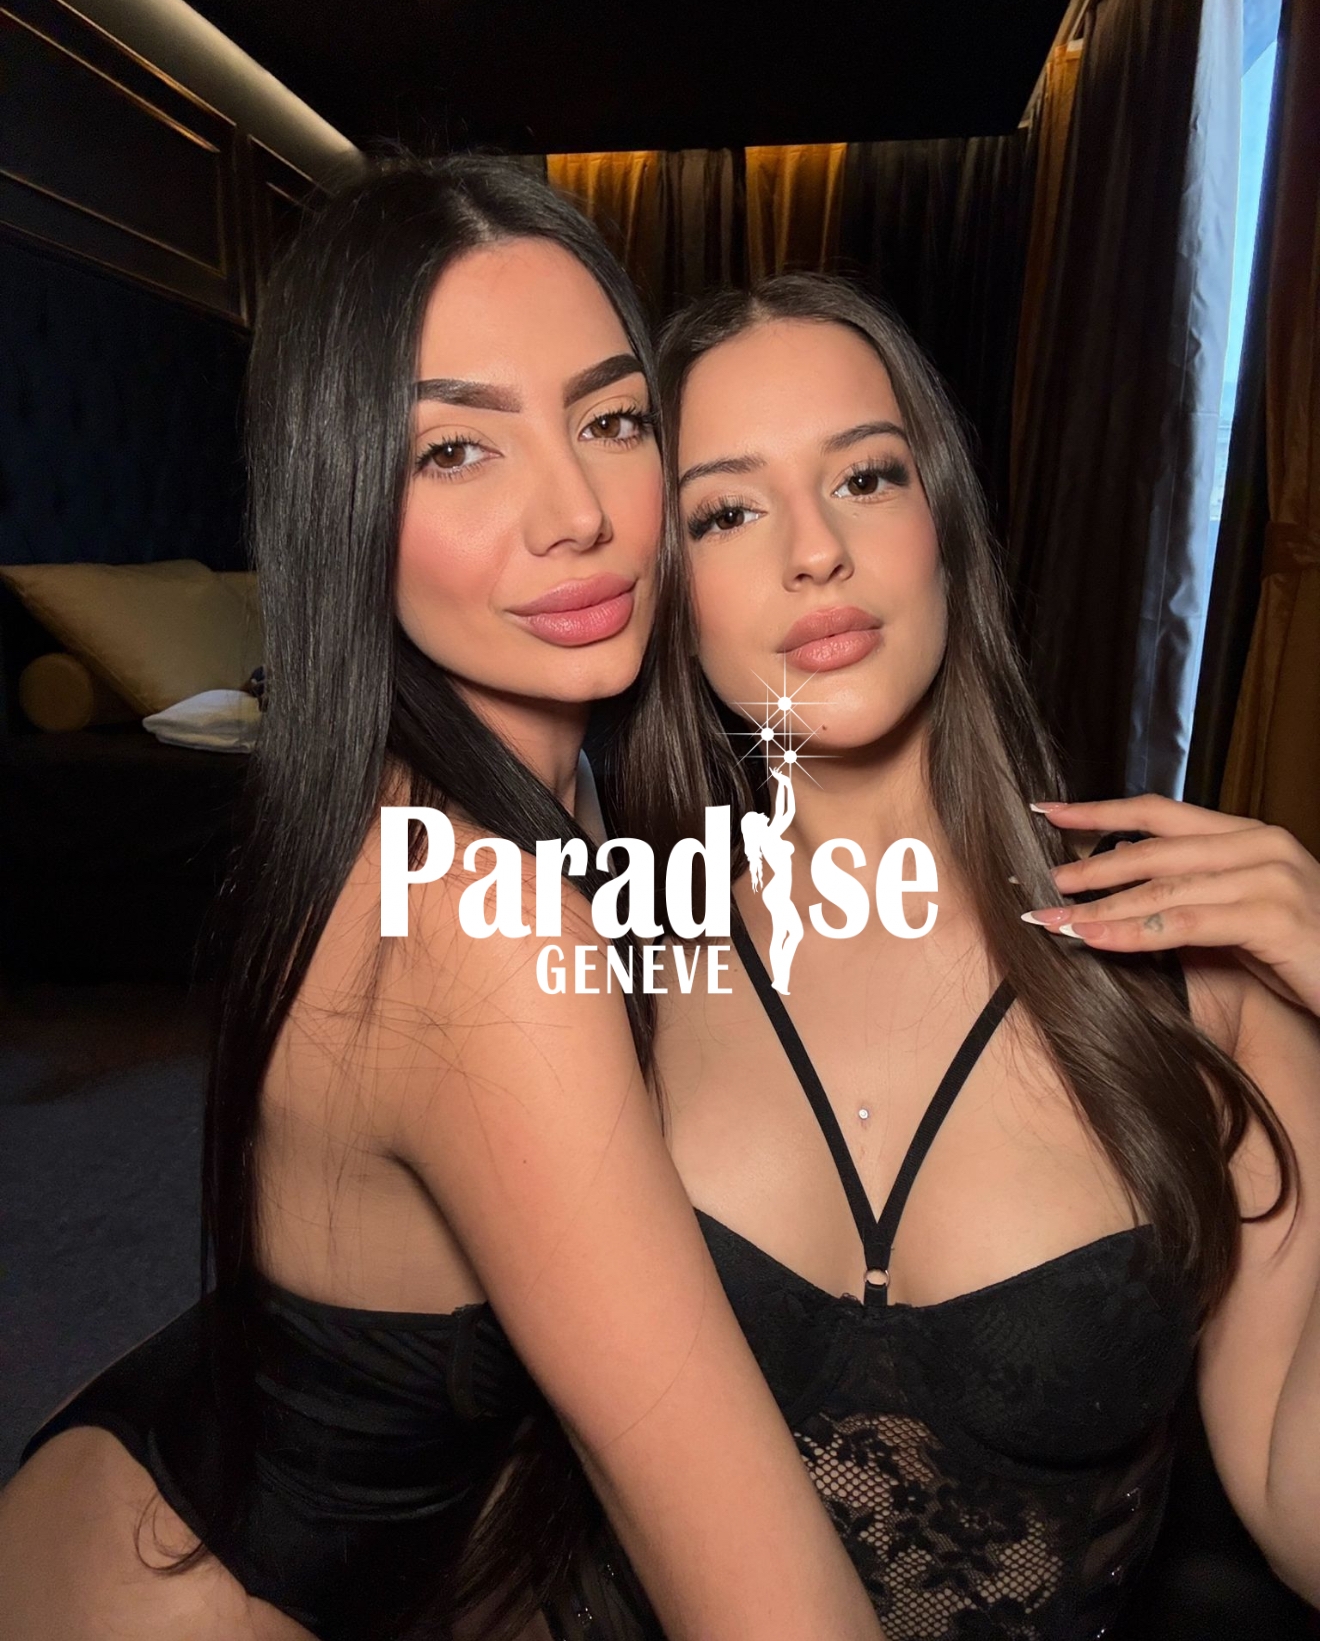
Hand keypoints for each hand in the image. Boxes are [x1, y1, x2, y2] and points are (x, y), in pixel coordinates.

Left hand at [1022, 794, 1319, 1015]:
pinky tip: (1095, 940)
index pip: (1159, 811)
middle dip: (1090, 867)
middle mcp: (1260, 845)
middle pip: (1153, 848)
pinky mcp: (1273, 918)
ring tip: (1052, 920)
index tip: (1046, 812)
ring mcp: (1270, 878)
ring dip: (1100, 906)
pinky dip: (1133, 932)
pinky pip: (1184, 923)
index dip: (1099, 810)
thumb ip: (1194, 893)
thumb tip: (1120, 895)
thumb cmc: (1304, 953)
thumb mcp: (1243, 912)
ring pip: (1163, 887)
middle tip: (1037, 883)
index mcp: (1249, 834)